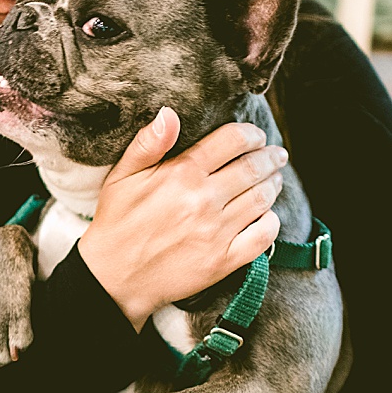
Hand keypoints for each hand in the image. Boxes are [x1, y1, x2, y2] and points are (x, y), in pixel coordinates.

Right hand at [78, 108, 286, 329]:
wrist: (114, 279)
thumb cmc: (117, 223)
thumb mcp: (122, 177)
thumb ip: (147, 143)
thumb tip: (169, 113)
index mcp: (181, 174)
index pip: (232, 141)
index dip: (251, 134)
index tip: (256, 136)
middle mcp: (203, 200)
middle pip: (253, 168)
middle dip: (270, 157)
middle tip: (277, 155)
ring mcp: (216, 232)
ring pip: (262, 199)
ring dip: (274, 184)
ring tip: (275, 179)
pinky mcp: (223, 260)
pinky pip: (263, 236)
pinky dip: (271, 222)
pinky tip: (267, 215)